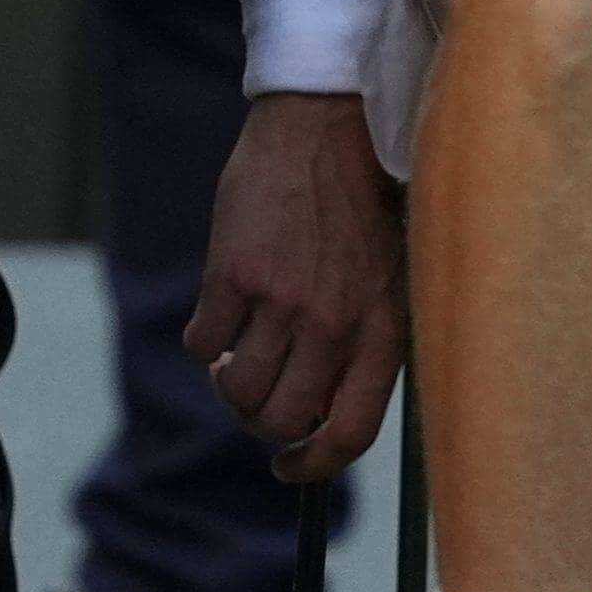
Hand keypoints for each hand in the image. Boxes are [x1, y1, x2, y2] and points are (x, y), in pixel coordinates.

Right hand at [184, 92, 406, 479]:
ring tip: (232, 356)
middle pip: (282, 420)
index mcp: (384, 328)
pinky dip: (201, 340)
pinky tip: (216, 314)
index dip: (315, 466)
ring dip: (227, 384)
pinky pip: (200, 342)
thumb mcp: (391, 273)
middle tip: (255, 393)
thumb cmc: (361, 200)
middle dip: (261, 420)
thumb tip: (325, 411)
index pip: (351, 432)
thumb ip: (367, 339)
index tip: (288, 467)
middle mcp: (337, 323)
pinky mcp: (234, 274)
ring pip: (236, 390)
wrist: (325, 124)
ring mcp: (283, 300)